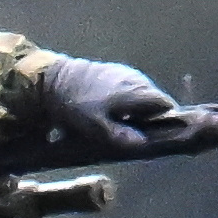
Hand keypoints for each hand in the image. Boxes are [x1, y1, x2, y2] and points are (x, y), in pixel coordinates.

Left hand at [30, 55, 183, 153]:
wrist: (51, 78)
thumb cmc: (75, 104)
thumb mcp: (96, 126)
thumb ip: (121, 136)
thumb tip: (143, 144)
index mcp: (136, 90)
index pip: (167, 106)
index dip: (165, 122)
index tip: (154, 136)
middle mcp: (136, 79)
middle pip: (154, 102)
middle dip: (148, 119)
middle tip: (133, 135)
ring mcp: (124, 73)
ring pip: (140, 97)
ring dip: (134, 112)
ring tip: (117, 125)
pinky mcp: (112, 72)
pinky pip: (127, 90)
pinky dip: (123, 103)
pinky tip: (106, 112)